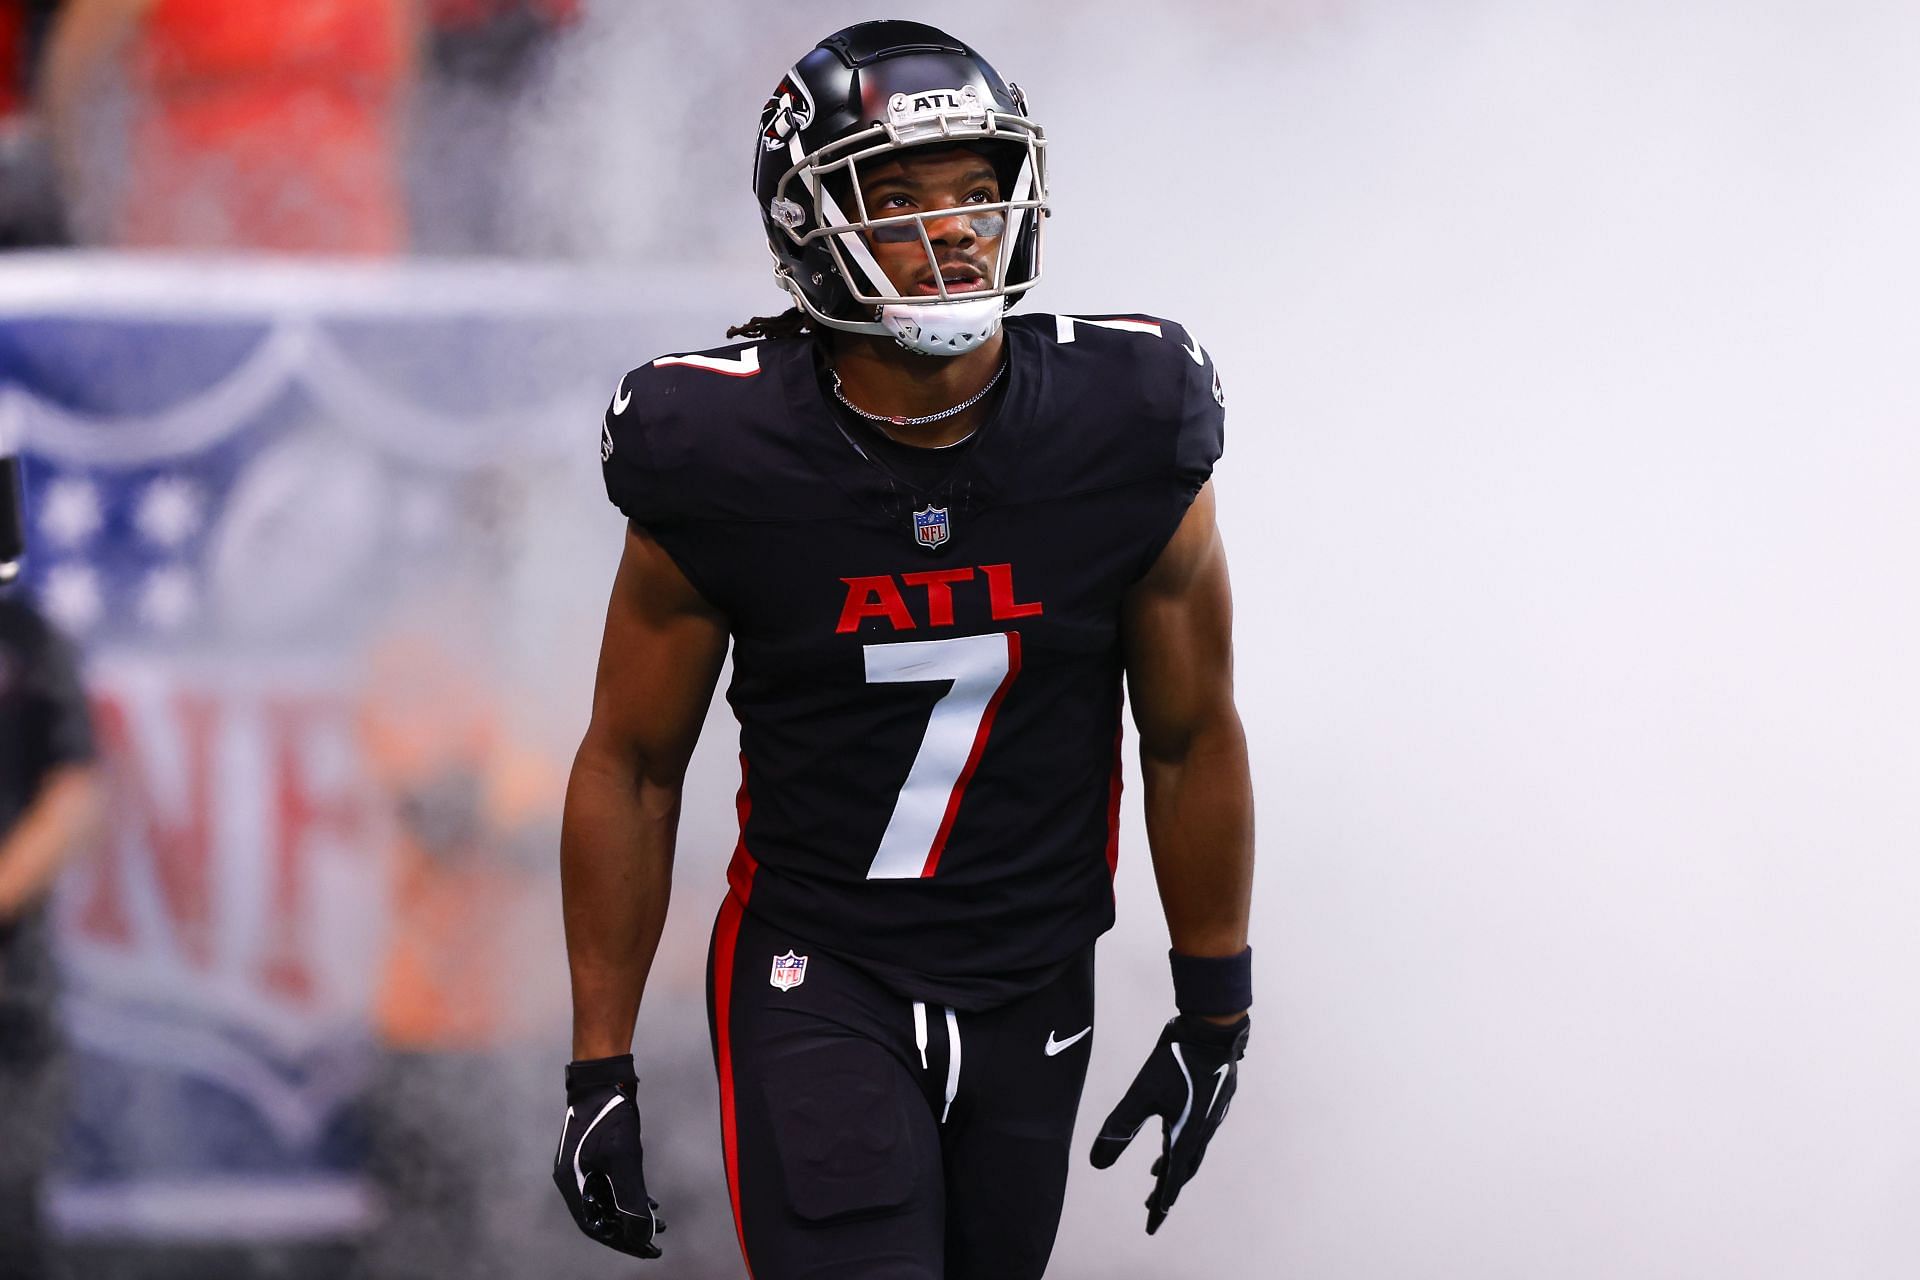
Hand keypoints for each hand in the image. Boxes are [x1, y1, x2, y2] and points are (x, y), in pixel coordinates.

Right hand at [553, 1055, 664, 1258]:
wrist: (604, 1078)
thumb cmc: (609, 1113)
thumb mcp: (623, 1157)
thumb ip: (630, 1196)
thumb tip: (641, 1232)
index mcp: (571, 1184)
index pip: (595, 1226)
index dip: (621, 1242)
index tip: (646, 1251)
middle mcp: (574, 1180)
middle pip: (601, 1217)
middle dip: (629, 1232)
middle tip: (655, 1244)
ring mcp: (584, 1168)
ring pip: (609, 1202)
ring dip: (632, 1215)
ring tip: (658, 1225)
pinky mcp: (597, 1158)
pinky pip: (612, 1187)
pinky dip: (630, 1197)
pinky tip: (651, 1203)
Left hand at [1089, 1013, 1248, 1233]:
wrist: (1212, 1030)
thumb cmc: (1175, 1060)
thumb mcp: (1140, 1095)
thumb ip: (1119, 1127)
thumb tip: (1096, 1163)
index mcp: (1186, 1137)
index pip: (1170, 1182)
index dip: (1159, 1207)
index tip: (1151, 1228)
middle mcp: (1202, 1132)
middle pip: (1182, 1171)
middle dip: (1165, 1190)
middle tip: (1150, 1207)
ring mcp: (1210, 1117)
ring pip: (1191, 1152)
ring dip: (1173, 1167)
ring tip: (1154, 1173)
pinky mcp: (1213, 1102)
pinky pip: (1198, 1134)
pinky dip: (1182, 1145)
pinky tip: (1173, 1132)